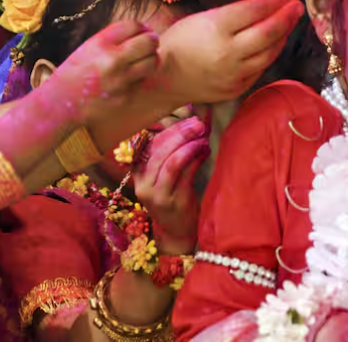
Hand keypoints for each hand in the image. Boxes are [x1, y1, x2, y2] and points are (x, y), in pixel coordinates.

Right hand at [48, 20, 159, 125]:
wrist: (62, 103)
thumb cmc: (77, 72)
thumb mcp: (89, 47)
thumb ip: (114, 38)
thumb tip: (144, 30)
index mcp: (100, 43)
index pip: (134, 25)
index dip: (143, 27)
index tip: (144, 30)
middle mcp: (113, 60)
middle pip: (150, 41)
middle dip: (152, 41)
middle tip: (150, 44)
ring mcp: (121, 79)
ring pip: (153, 61)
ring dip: (151, 58)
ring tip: (143, 59)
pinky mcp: (127, 95)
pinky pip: (144, 80)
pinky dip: (141, 76)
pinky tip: (130, 77)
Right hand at [132, 116, 209, 254]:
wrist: (176, 232)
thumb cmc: (173, 196)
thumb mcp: (163, 175)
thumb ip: (169, 152)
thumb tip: (189, 123)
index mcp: (138, 173)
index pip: (148, 144)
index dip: (167, 129)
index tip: (186, 118)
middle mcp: (143, 183)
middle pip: (160, 150)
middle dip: (181, 134)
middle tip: (198, 125)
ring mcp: (157, 194)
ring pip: (172, 162)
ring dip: (190, 146)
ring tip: (203, 138)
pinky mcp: (173, 201)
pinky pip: (186, 174)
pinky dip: (197, 158)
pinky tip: (205, 151)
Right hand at [158, 0, 303, 102]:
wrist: (164, 78)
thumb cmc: (181, 41)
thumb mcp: (202, 18)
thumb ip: (234, 16)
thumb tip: (267, 8)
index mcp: (216, 28)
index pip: (255, 10)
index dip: (275, 1)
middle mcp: (227, 52)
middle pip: (268, 33)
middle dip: (287, 17)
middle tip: (297, 7)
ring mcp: (233, 73)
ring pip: (269, 53)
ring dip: (282, 36)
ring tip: (288, 23)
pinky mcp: (236, 88)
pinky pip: (260, 68)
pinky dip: (270, 53)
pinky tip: (274, 43)